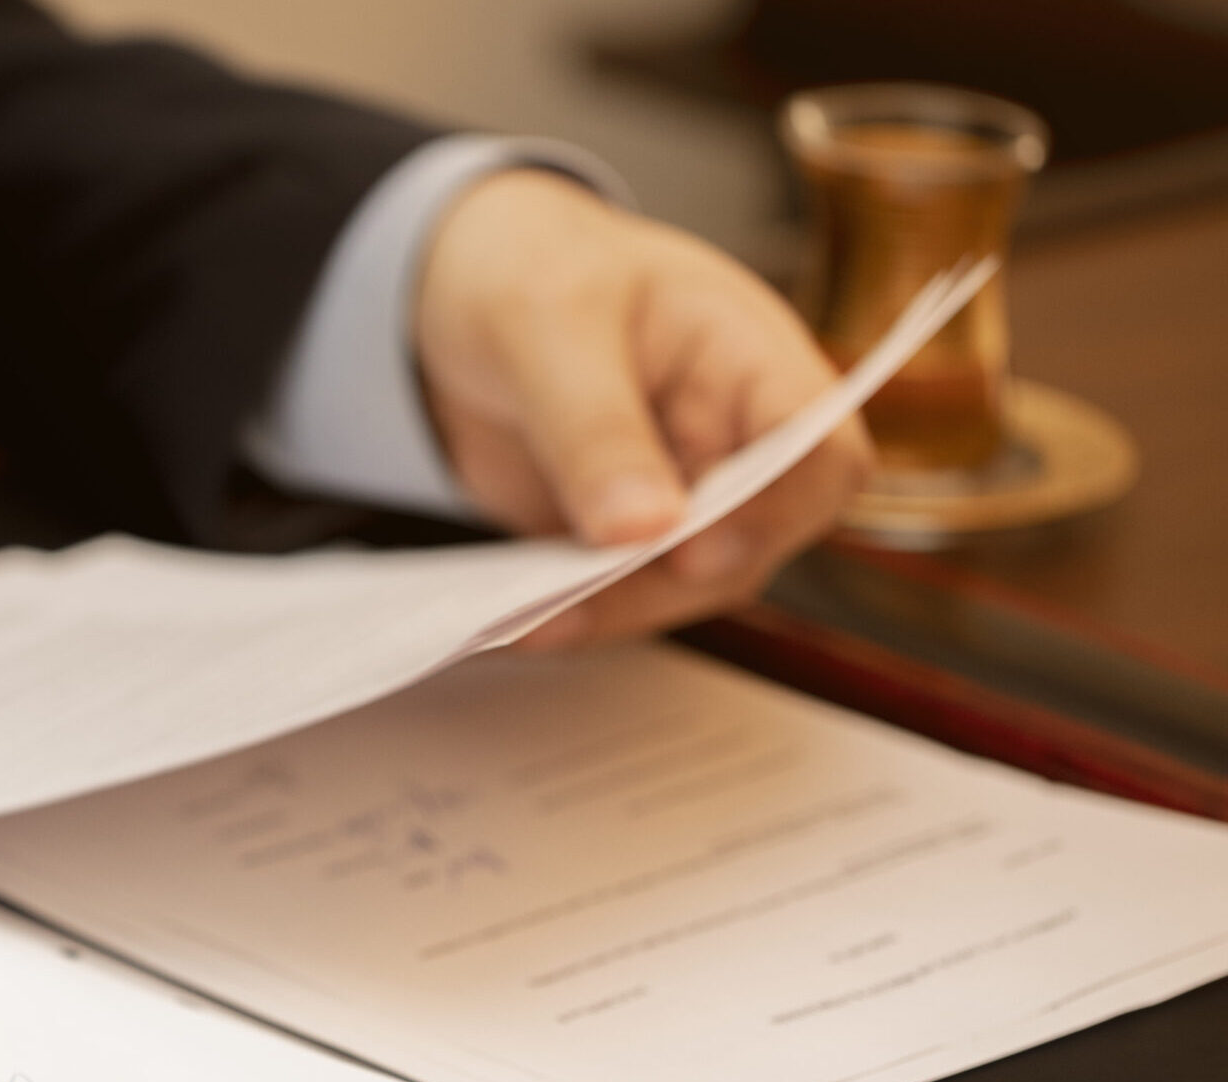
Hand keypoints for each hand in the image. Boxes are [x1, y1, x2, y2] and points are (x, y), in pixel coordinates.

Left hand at [415, 169, 872, 645]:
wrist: (453, 288)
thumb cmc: (530, 269)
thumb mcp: (549, 327)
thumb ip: (595, 427)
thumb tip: (641, 530)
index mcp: (749, 357)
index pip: (818, 450)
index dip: (775, 511)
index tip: (691, 550)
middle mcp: (733, 435)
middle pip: (754, 540)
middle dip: (671, 581)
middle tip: (573, 601)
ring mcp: (682, 491)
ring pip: (685, 584)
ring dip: (614, 609)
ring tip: (527, 623)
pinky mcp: (622, 533)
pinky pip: (617, 591)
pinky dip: (572, 611)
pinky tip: (515, 622)